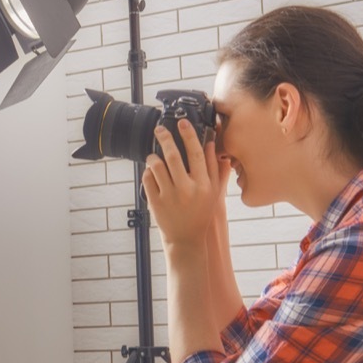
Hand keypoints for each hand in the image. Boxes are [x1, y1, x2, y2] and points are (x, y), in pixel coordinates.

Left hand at [142, 119, 221, 246]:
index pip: (196, 154)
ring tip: (154, 156)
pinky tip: (152, 172)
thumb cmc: (201, 213)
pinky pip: (147, 178)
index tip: (182, 123)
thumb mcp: (214, 192)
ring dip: (153, 157)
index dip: (189, 136)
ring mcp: (169, 196)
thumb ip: (214, 168)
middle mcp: (187, 189)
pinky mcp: (155, 202)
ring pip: (156, 165)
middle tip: (159, 129)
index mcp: (204, 185)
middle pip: (173, 156)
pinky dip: (148, 172)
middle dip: (165, 138)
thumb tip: (212, 144)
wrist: (186, 239)